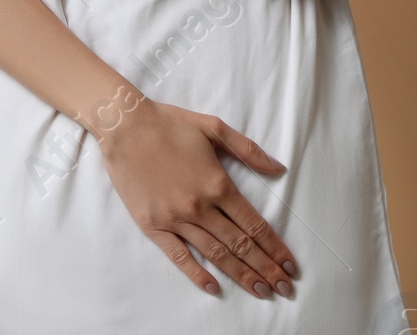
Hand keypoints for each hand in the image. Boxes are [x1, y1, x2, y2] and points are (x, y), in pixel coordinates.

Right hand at [93, 96, 297, 299]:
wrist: (126, 127)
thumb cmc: (170, 124)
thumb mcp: (214, 127)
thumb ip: (248, 150)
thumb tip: (279, 168)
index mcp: (217, 184)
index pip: (254, 224)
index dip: (275, 246)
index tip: (291, 264)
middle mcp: (200, 207)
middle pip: (240, 244)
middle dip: (266, 268)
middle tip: (286, 288)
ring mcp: (176, 219)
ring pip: (216, 255)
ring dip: (242, 275)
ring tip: (263, 291)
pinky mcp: (154, 227)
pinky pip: (180, 257)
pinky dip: (198, 275)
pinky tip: (215, 287)